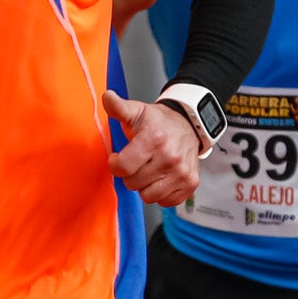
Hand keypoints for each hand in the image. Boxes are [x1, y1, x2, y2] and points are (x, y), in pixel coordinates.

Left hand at [105, 90, 200, 206]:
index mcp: (154, 140)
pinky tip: (162, 178)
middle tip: (137, 162)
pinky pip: (165, 201)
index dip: (116, 164)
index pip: (123, 168)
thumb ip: (118, 107)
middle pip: (133, 184)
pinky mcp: (190, 184)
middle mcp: (170, 158)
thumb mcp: (137, 111)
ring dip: (145, 186)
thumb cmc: (159, 122)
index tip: (118, 158)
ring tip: (149, 170)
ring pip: (148, 196)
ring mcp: (182, 173)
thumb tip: (107, 97)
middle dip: (130, 175)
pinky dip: (161, 193)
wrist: (190, 125)